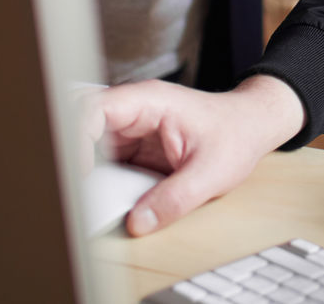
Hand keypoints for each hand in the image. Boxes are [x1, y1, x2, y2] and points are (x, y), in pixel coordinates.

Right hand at [84, 74, 306, 235]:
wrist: (252, 126)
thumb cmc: (236, 135)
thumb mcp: (210, 173)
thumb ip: (174, 199)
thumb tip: (137, 222)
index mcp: (150, 101)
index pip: (94, 108)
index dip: (77, 138)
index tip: (79, 172)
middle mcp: (135, 109)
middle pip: (81, 121)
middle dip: (71, 150)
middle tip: (73, 184)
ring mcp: (132, 126)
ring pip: (89, 142)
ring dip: (85, 167)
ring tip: (87, 194)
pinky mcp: (134, 144)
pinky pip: (104, 158)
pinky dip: (99, 176)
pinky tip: (104, 194)